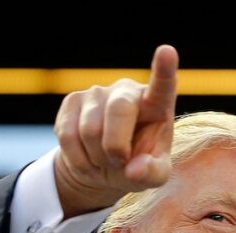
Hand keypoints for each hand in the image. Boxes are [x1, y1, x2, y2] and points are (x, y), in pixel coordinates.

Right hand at [52, 45, 177, 217]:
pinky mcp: (72, 101)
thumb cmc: (138, 166)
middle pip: (118, 111)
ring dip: (97, 157)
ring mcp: (98, 92)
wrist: (104, 167)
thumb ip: (151, 173)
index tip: (167, 52)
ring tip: (105, 160)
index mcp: (157, 105)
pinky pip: (68, 135)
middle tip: (119, 163)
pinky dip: (78, 158)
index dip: (164, 69)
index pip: (163, 85)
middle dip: (116, 147)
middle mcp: (128, 90)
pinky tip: (88, 158)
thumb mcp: (154, 177)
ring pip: (90, 130)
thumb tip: (133, 170)